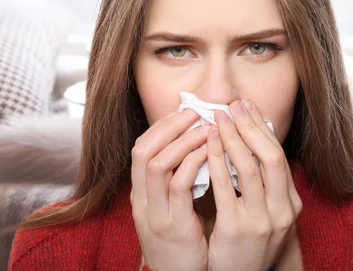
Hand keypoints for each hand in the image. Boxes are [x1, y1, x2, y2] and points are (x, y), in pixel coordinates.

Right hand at [130, 110, 210, 270]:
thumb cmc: (183, 240)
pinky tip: (211, 153)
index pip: (141, 148)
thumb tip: (197, 146)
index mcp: (140, 194)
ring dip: (183, 141)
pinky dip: (194, 163)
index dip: (162, 126)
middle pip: (142, 150)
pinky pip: (179, 186)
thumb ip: (178, 180)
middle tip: (195, 112)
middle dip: (169, 126)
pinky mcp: (174, 226)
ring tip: (207, 128)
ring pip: (157, 164)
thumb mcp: (173, 208)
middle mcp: (141, 201)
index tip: (185, 111)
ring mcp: (154, 214)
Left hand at [206, 100, 302, 270]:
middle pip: (270, 157)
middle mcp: (282, 211)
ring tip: (218, 118)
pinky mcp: (237, 229)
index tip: (248, 108)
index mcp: (291, 204)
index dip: (262, 129)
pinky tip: (207, 145)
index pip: (279, 156)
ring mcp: (262, 221)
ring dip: (234, 138)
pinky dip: (217, 161)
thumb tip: (253, 143)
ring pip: (250, 169)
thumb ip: (264, 185)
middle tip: (234, 105)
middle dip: (251, 127)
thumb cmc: (249, 244)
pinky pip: (225, 188)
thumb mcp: (266, 215)